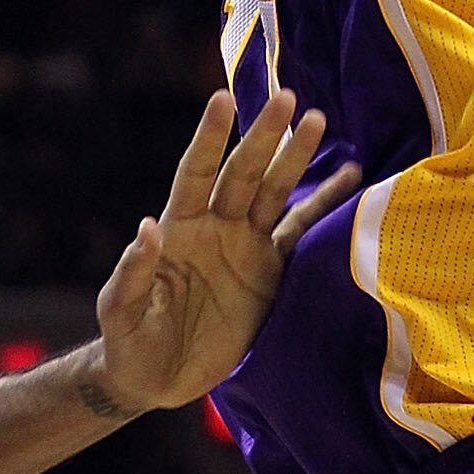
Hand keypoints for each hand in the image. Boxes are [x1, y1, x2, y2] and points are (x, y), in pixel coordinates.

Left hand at [94, 89, 358, 414]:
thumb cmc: (129, 341)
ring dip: (296, 158)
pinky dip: (326, 207)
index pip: (196, 171)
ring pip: (275, 193)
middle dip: (265, 136)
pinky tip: (352, 179)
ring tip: (320, 120)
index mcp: (179, 227)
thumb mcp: (122, 311)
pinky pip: (301, 233)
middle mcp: (215, 226)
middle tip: (288, 96)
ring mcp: (245, 246)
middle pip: (244, 173)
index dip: (209, 137)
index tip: (223, 98)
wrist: (156, 377)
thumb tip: (147, 226)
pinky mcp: (269, 273)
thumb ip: (134, 272)